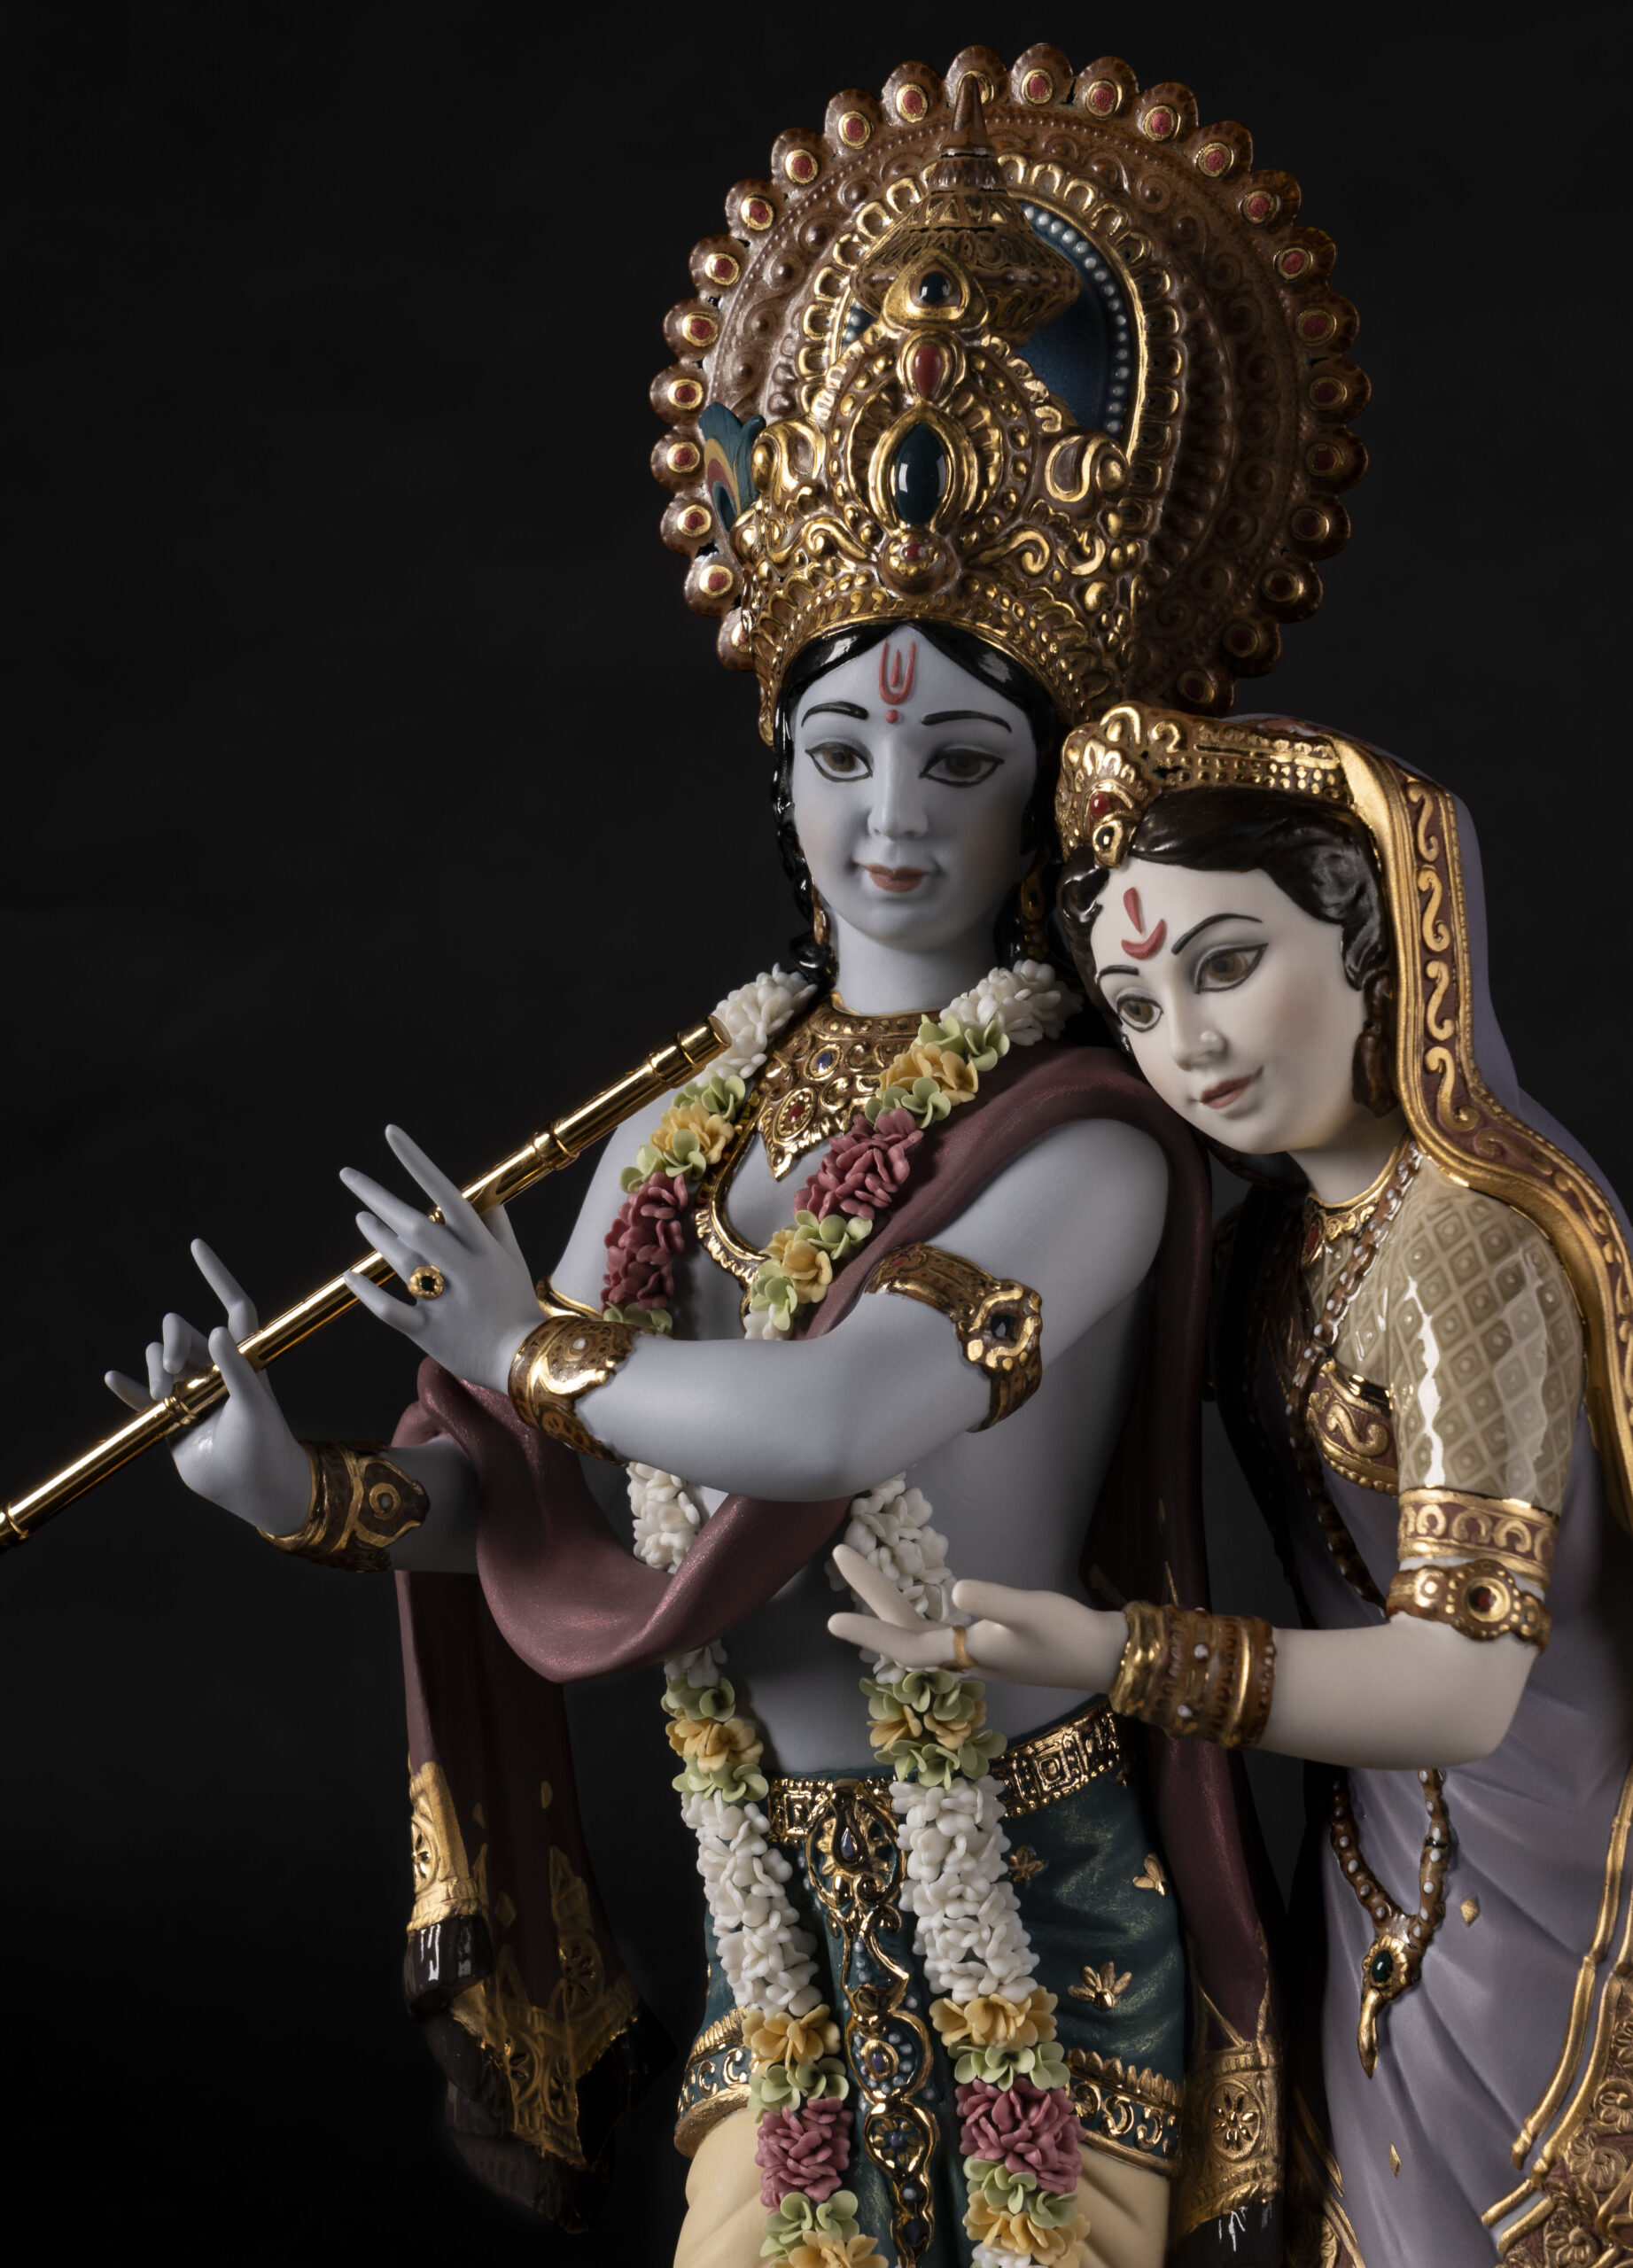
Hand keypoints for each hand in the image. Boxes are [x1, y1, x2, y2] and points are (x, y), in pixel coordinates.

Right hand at [105, 1241, 312, 1532]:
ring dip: (154, 1370)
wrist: (254, 1488)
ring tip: (164, 1398)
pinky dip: (129, 1387)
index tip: (196, 1246)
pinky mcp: (172, 1418)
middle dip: (172, 1343)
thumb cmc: (265, 1445)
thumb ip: (238, 1371)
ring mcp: (192, 1391)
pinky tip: (113, 1380)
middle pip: (184, 1331)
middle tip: (174, 1374)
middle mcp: (217, 1368)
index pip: (233, 1306)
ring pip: (160, 1357)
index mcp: (244, 1357)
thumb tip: (217, 1332)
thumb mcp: (255, 1406)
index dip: (217, 1276)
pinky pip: (142, 1394)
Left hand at [340, 1125, 542, 1392]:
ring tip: (361, 1217)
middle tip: (348, 1175)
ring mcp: (445, 1302)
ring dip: (376, 1236)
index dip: (417, 1163)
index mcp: (483, 1248)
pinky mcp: (429, 1332)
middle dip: (378, 1196)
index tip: (391, 1134)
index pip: (447, 1194)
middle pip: (415, 1225)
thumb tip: (481, 1192)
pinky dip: (368, 1293)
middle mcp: (463, 1270)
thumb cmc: (516, 1305)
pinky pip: (390, 1310)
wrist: (525, 1362)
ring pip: (402, 1261)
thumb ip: (495, 1224)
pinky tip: (350, 1276)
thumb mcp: (513, 1259)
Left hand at [826, 1544, 1128, 1690]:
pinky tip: (912, 1600)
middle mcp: (959, 1658)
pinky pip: (934, 1630)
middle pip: (902, 1629)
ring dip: (887, 1601)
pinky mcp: (985, 1647)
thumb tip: (956, 1591)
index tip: (829, 1619)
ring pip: (916, 1628)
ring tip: (863, 1570)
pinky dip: (913, 1611)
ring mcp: (971, 1654)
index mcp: (964, 1653)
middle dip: (870, 1594)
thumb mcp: (1030, 1610)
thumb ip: (994, 1600)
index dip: (867, 1630)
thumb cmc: (1067, 1633)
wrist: (1100, 1656)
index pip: (903, 1644)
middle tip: (841, 1555)